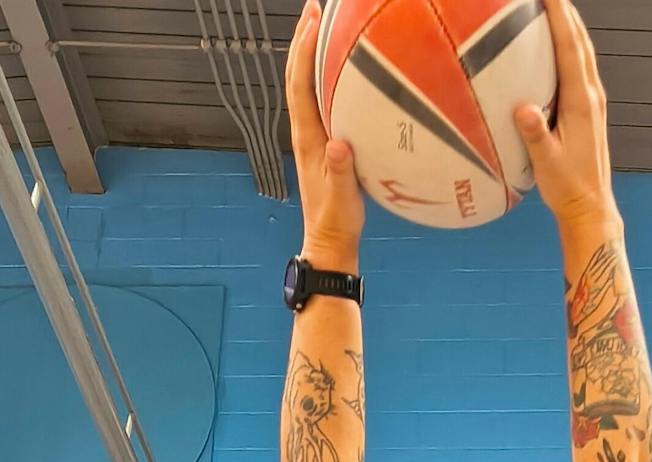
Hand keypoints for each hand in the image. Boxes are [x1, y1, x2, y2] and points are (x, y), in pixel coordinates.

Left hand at [286, 0, 363, 271]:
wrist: (330, 239)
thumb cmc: (337, 220)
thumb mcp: (342, 198)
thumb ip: (340, 172)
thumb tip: (338, 145)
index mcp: (308, 138)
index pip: (301, 86)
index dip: (305, 52)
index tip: (314, 22)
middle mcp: (306, 130)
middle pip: (299, 75)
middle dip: (304, 40)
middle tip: (315, 8)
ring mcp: (314, 134)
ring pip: (308, 84)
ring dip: (312, 52)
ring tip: (323, 24)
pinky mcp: (325, 141)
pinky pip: (321, 98)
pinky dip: (325, 74)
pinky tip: (339, 65)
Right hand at [515, 0, 619, 231]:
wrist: (590, 207)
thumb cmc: (568, 188)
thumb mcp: (547, 164)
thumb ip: (535, 136)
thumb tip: (523, 109)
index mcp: (581, 103)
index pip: (570, 48)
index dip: (560, 16)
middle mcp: (591, 96)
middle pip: (580, 41)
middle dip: (565, 11)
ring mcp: (593, 101)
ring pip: (583, 51)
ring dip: (570, 25)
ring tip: (555, 5)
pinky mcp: (590, 109)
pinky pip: (580, 66)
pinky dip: (571, 45)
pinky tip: (559, 43)